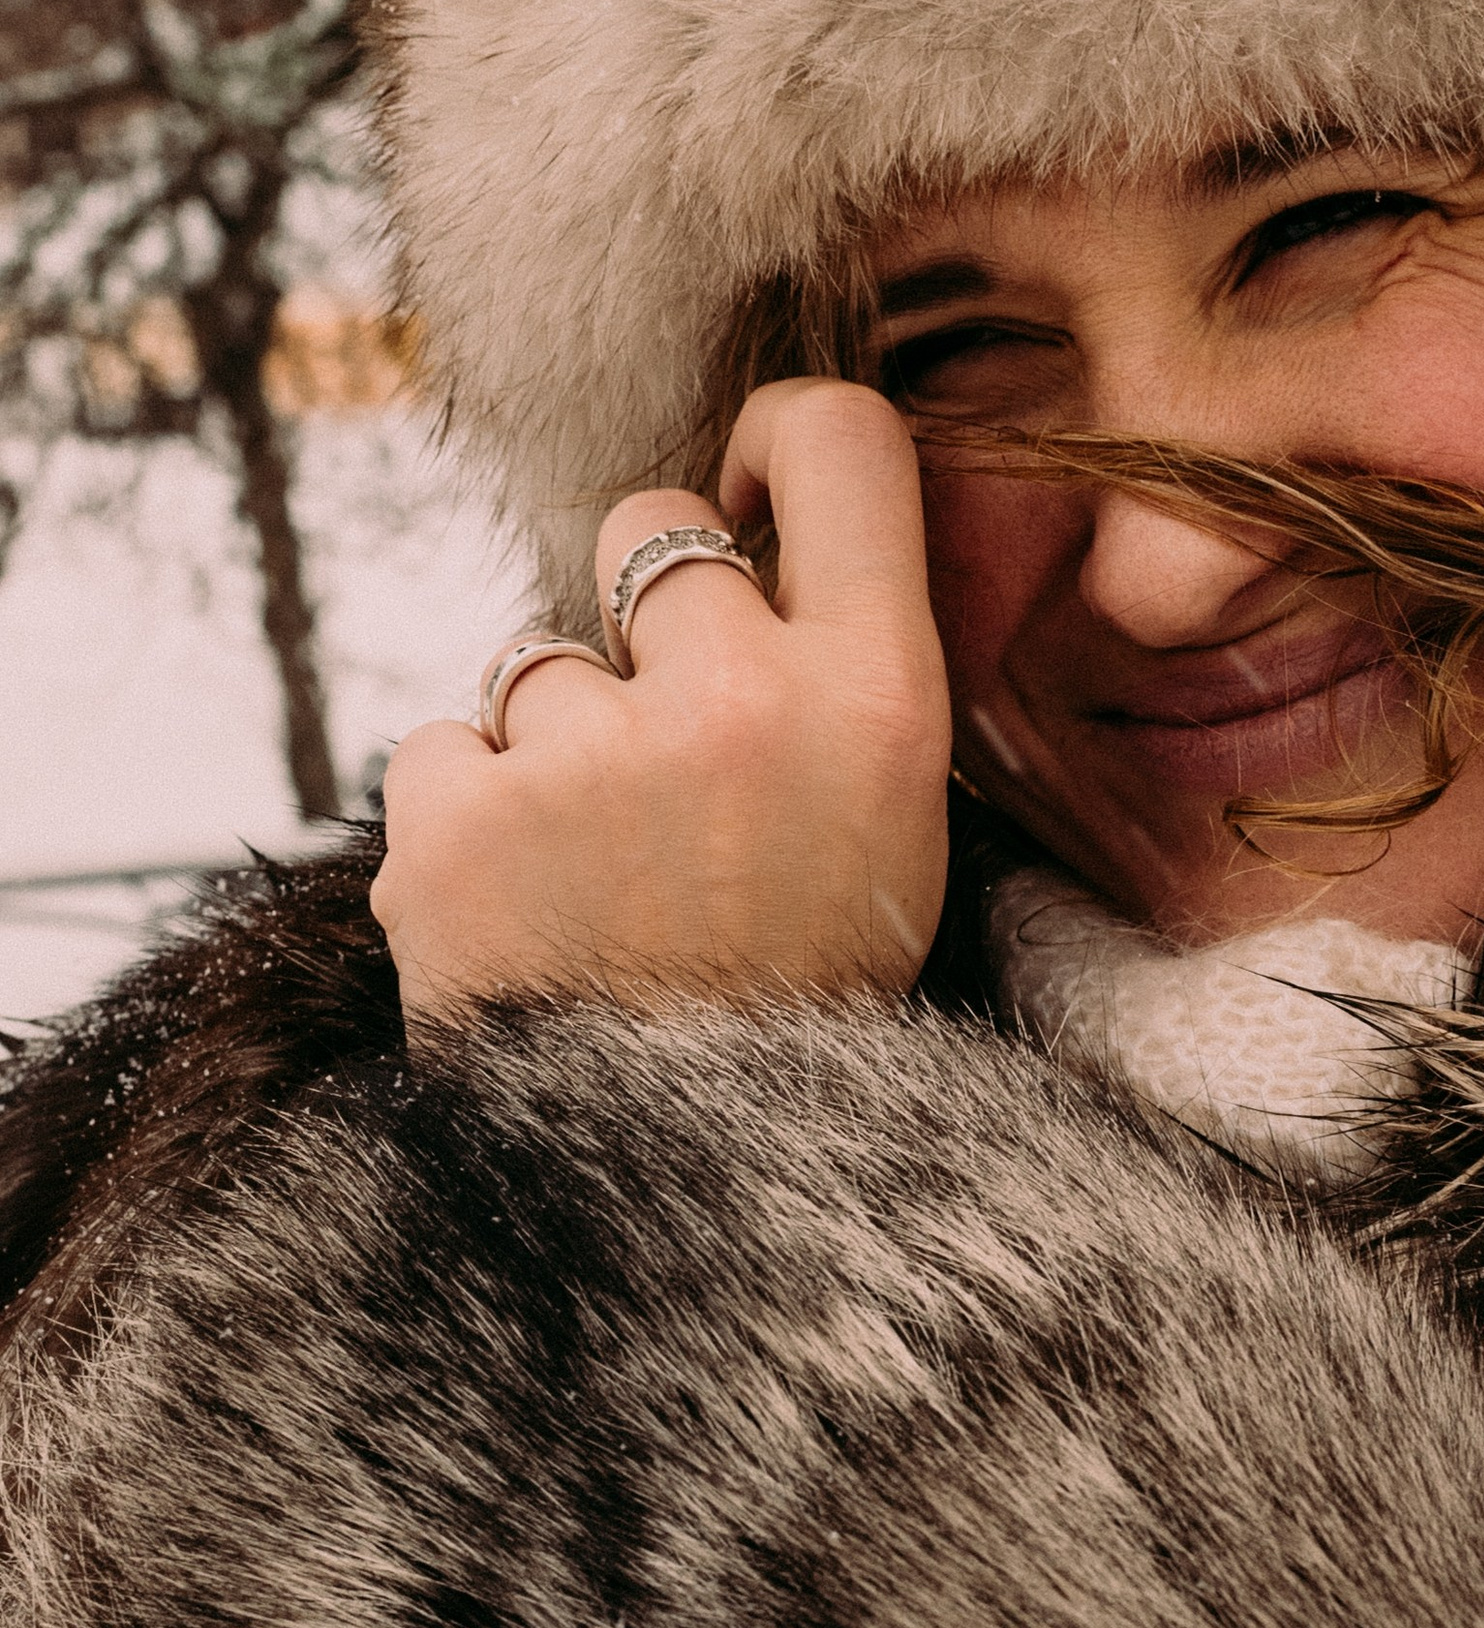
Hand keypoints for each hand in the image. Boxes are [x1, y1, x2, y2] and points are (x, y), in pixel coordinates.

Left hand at [374, 384, 952, 1026]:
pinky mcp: (460, 822)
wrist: (692, 1187)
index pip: (844, 446)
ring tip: (601, 877)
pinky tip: (529, 911)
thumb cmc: (797, 1001)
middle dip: (644, 617)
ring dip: (553, 744)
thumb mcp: (896, 835)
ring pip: (537, 656)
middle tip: (668, 753)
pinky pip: (443, 745)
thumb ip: (844, 679)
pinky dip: (468, 820)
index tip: (751, 493)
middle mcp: (744, 708)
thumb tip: (754, 533)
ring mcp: (592, 761)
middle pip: (654, 529)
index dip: (777, 440)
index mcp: (880, 707)